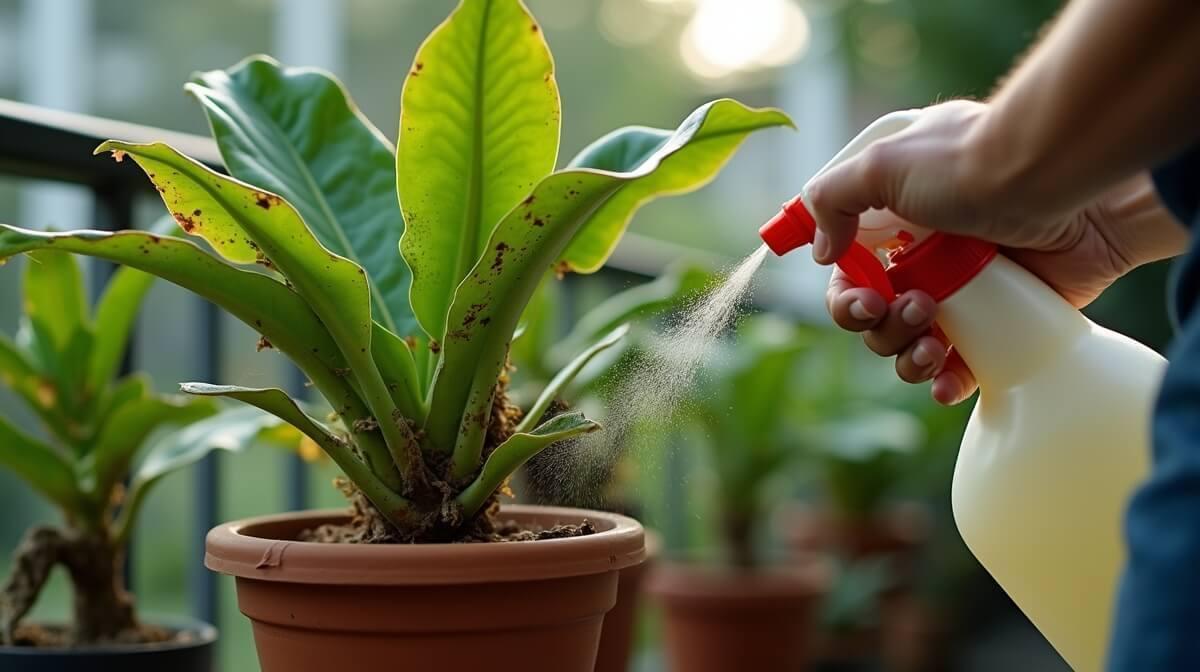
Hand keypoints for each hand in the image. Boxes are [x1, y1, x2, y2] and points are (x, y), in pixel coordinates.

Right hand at [813, 102, 1186, 403]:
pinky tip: (948, 380)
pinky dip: (947, 381)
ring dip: (907, 356)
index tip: (864, 301)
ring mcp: (965, 290)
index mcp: (892, 221)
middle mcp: (924, 256)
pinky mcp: (1003, 318)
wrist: (1063, 182)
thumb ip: (833, 199)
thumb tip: (823, 253)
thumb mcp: (884, 163)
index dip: (844, 295)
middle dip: (881, 326)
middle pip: (875, 316)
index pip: (847, 272)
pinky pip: (963, 366)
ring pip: (911, 345)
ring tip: (935, 341)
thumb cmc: (974, 165)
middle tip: (915, 308)